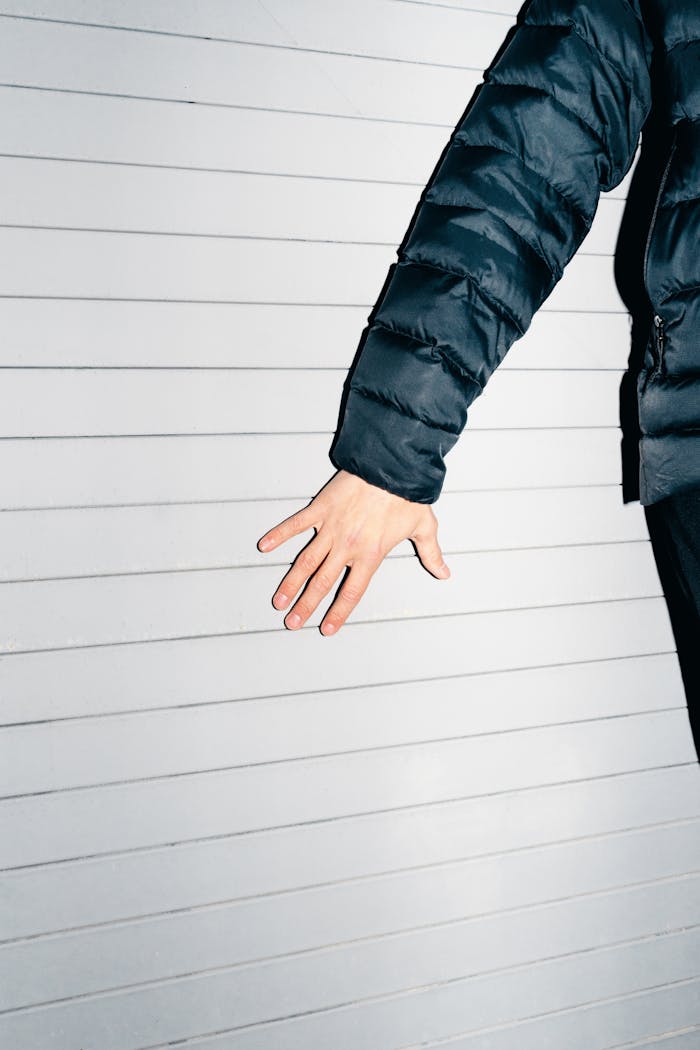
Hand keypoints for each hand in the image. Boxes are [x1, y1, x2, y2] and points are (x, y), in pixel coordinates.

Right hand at [257, 469, 450, 635]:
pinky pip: (296, 524)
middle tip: (292, 623)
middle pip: (323, 583)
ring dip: (291, 582)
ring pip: (306, 561)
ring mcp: (332, 527)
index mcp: (371, 554)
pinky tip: (264, 546)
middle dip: (306, 605)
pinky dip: (280, 535)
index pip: (352, 592)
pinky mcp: (321, 508)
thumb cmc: (408, 495)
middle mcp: (348, 545)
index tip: (325, 628)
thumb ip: (431, 554)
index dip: (338, 612)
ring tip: (279, 600)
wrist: (393, 465)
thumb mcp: (424, 527)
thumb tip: (444, 573)